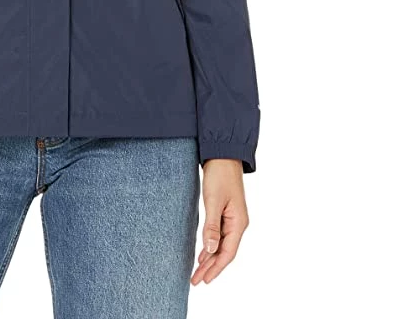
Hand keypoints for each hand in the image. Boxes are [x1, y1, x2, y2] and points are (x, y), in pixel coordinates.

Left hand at [191, 158, 249, 285]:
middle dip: (210, 267)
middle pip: (224, 252)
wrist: (223, 154)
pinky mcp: (225, 212)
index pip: (227, 253)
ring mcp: (232, 218)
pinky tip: (203, 252)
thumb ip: (212, 226)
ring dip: (210, 258)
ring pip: (221, 244)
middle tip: (196, 280)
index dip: (216, 268)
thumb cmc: (220, 175)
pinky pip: (219, 234)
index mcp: (238, 223)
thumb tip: (211, 250)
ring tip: (197, 271)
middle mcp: (238, 223)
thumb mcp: (213, 200)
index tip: (204, 280)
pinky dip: (211, 245)